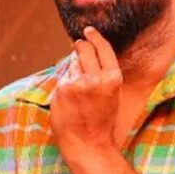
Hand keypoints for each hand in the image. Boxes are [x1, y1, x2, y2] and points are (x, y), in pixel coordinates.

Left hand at [50, 26, 121, 149]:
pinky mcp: (61, 89)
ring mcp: (76, 83)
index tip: (88, 30)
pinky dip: (65, 80)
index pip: (103, 48)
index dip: (94, 37)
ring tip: (78, 84)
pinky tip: (70, 95)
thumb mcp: (113, 94)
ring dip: (73, 66)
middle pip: (83, 49)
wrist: (87, 143)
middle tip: (79, 44)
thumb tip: (87, 52)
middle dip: (80, 45)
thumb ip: (104, 74)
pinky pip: (63, 76)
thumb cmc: (102, 120)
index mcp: (113, 79)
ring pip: (72, 62)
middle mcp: (95, 78)